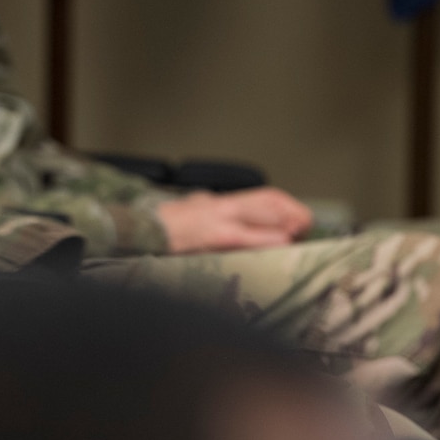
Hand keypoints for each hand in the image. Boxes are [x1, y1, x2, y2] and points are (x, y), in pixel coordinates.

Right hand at [156, 188, 313, 253]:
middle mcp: (217, 205)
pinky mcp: (211, 235)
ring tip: (301, 229)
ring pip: (259, 212)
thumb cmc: (156, 233)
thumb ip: (202, 214)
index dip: (281, 205)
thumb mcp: (184, 220)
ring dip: (284, 220)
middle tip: (307, 223)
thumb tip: (215, 216)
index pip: (256, 197)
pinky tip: (283, 242)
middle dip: (289, 210)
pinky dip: (267, 238)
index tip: (298, 216)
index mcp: (212, 203)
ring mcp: (215, 218)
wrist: (132, 233)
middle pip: (263, 200)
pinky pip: (246, 236)